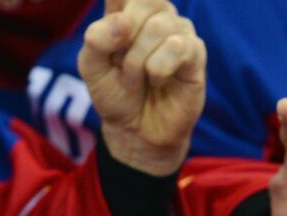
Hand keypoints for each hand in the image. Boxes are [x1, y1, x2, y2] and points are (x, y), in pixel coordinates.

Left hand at [78, 0, 204, 176]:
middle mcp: (156, 15)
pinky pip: (178, 47)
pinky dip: (159, 68)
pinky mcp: (195, 53)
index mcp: (127, 10)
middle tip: (120, 65)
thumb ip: (96, 39)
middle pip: (144, 2)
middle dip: (125, 40)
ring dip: (139, 60)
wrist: (135, 131)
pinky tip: (156, 81)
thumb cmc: (115, 95)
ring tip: (135, 80)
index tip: (111, 38)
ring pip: (160, 26)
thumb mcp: (91, 68)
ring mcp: (178, 32)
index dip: (118, 10)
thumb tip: (123, 22)